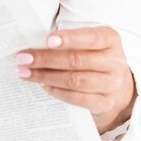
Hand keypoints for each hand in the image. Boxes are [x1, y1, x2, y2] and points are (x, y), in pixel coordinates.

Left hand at [16, 26, 136, 133]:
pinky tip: (43, 84)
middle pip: (76, 60)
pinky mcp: (105, 102)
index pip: (89, 37)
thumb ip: (68, 40)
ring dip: (46, 76)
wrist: (117, 82)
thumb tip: (35, 43)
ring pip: (74, 80)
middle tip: (24, 58)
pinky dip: (56, 91)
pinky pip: (76, 98)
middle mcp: (115, 61)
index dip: (68, 39)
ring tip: (26, 72)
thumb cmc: (93, 54)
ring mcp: (112, 84)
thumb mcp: (88, 41)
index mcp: (110, 39)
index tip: (47, 40)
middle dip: (46, 59)